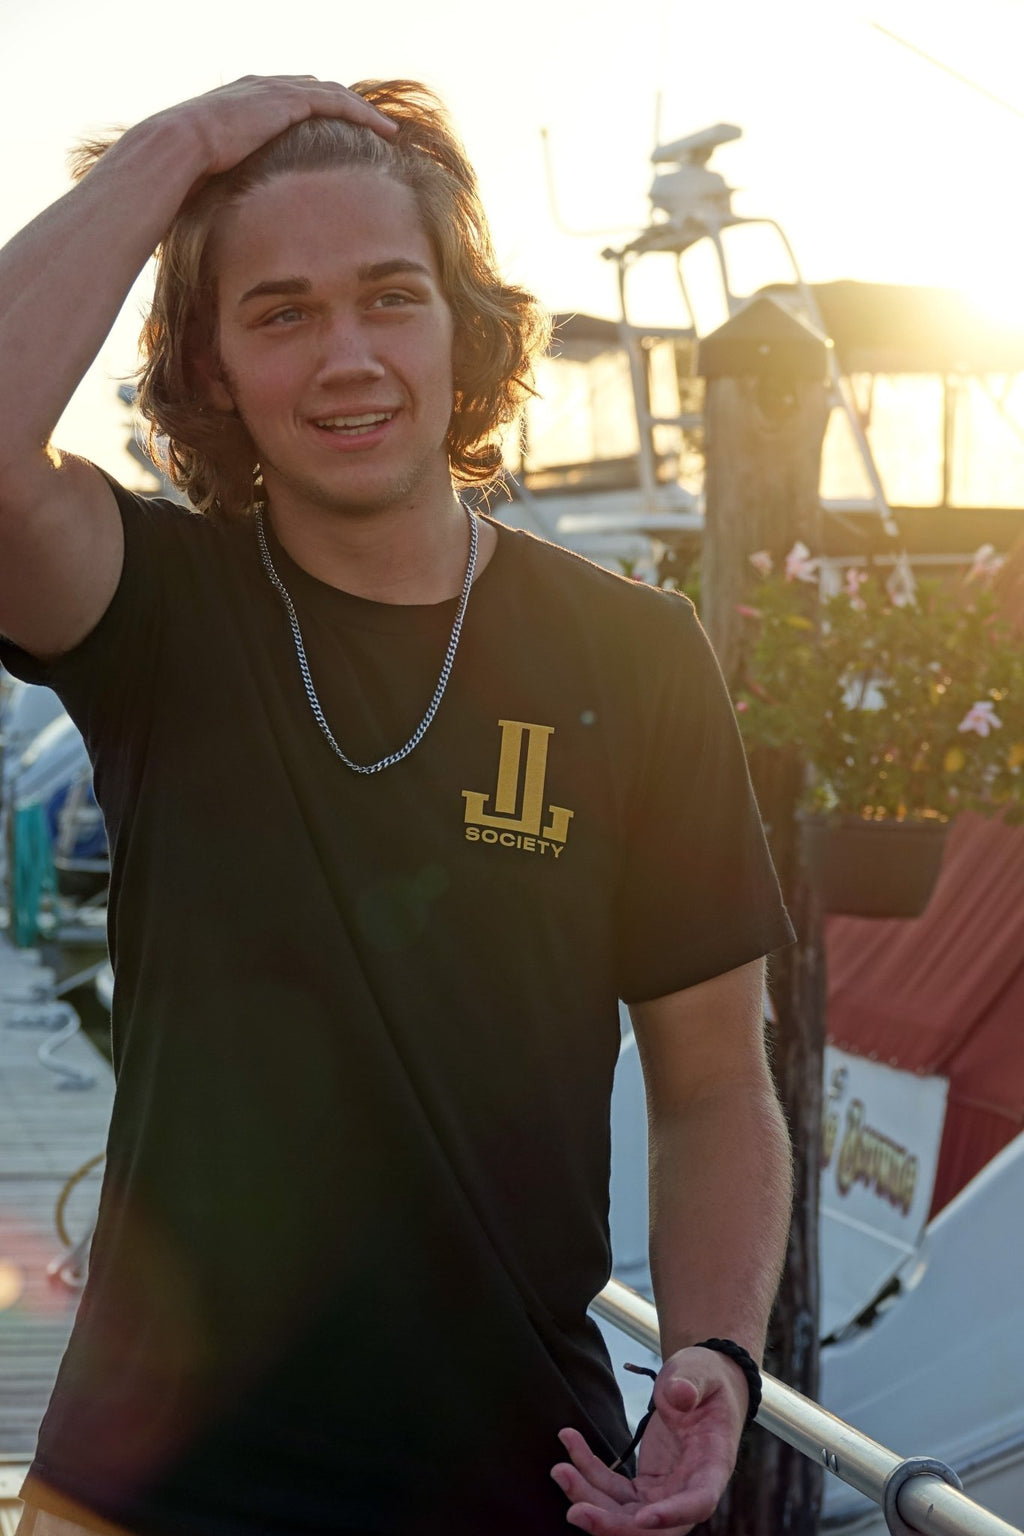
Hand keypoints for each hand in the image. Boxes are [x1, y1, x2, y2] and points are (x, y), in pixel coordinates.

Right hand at [143, 75, 396, 181]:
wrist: (177, 148)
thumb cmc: (185, 171)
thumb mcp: (212, 174)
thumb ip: (229, 183)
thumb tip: (229, 218)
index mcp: (245, 103)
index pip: (291, 101)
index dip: (318, 115)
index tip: (341, 134)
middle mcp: (263, 88)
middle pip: (317, 92)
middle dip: (347, 108)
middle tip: (374, 127)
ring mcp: (276, 91)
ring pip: (333, 94)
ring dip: (363, 111)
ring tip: (388, 129)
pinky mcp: (287, 101)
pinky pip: (336, 102)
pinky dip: (362, 113)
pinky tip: (383, 129)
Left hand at [551, 1347, 747, 1532]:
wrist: (695, 1383)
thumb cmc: (704, 1377)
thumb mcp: (700, 1370)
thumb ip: (691, 1382)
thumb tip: (680, 1394)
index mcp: (713, 1464)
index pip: (698, 1501)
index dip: (673, 1515)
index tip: (643, 1518)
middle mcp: (689, 1488)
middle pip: (653, 1526)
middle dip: (613, 1524)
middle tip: (576, 1512)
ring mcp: (664, 1492)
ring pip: (625, 1513)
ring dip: (590, 1498)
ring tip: (560, 1470)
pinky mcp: (643, 1486)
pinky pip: (611, 1489)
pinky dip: (587, 1470)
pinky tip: (570, 1441)